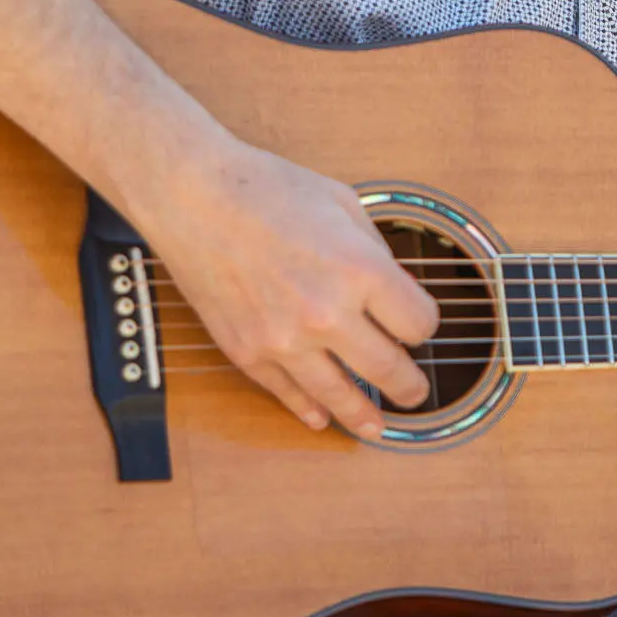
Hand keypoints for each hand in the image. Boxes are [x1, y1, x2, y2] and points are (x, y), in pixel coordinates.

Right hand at [135, 134, 440, 439]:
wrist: (192, 195)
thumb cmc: (266, 188)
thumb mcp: (343, 203)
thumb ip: (373, 250)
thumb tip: (389, 288)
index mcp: (359, 270)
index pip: (418, 323)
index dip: (423, 324)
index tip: (418, 324)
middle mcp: (326, 312)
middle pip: (387, 368)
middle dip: (408, 385)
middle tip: (415, 392)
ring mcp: (284, 338)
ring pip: (338, 394)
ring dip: (362, 416)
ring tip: (378, 428)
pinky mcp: (247, 351)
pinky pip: (285, 392)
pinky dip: (305, 408)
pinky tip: (320, 418)